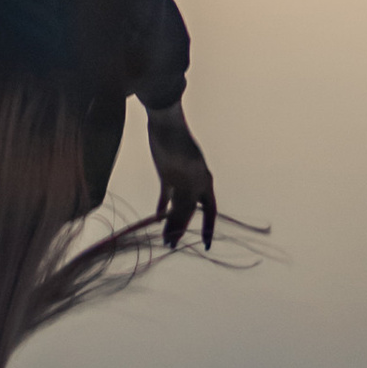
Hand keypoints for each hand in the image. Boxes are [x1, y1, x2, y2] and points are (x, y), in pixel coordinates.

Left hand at [148, 103, 215, 251]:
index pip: (209, 211)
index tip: (206, 245)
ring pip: (177, 206)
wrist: (165, 122)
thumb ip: (187, 189)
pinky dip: (162, 207)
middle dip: (181, 229)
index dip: (208, 228)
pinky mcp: (166, 174)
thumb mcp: (187, 167)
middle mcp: (193, 183)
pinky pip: (165, 196)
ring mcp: (180, 179)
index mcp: (204, 182)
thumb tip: (188, 211)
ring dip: (171, 221)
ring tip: (164, 238)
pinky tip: (157, 217)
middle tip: (170, 244)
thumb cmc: (178, 141)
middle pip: (189, 212)